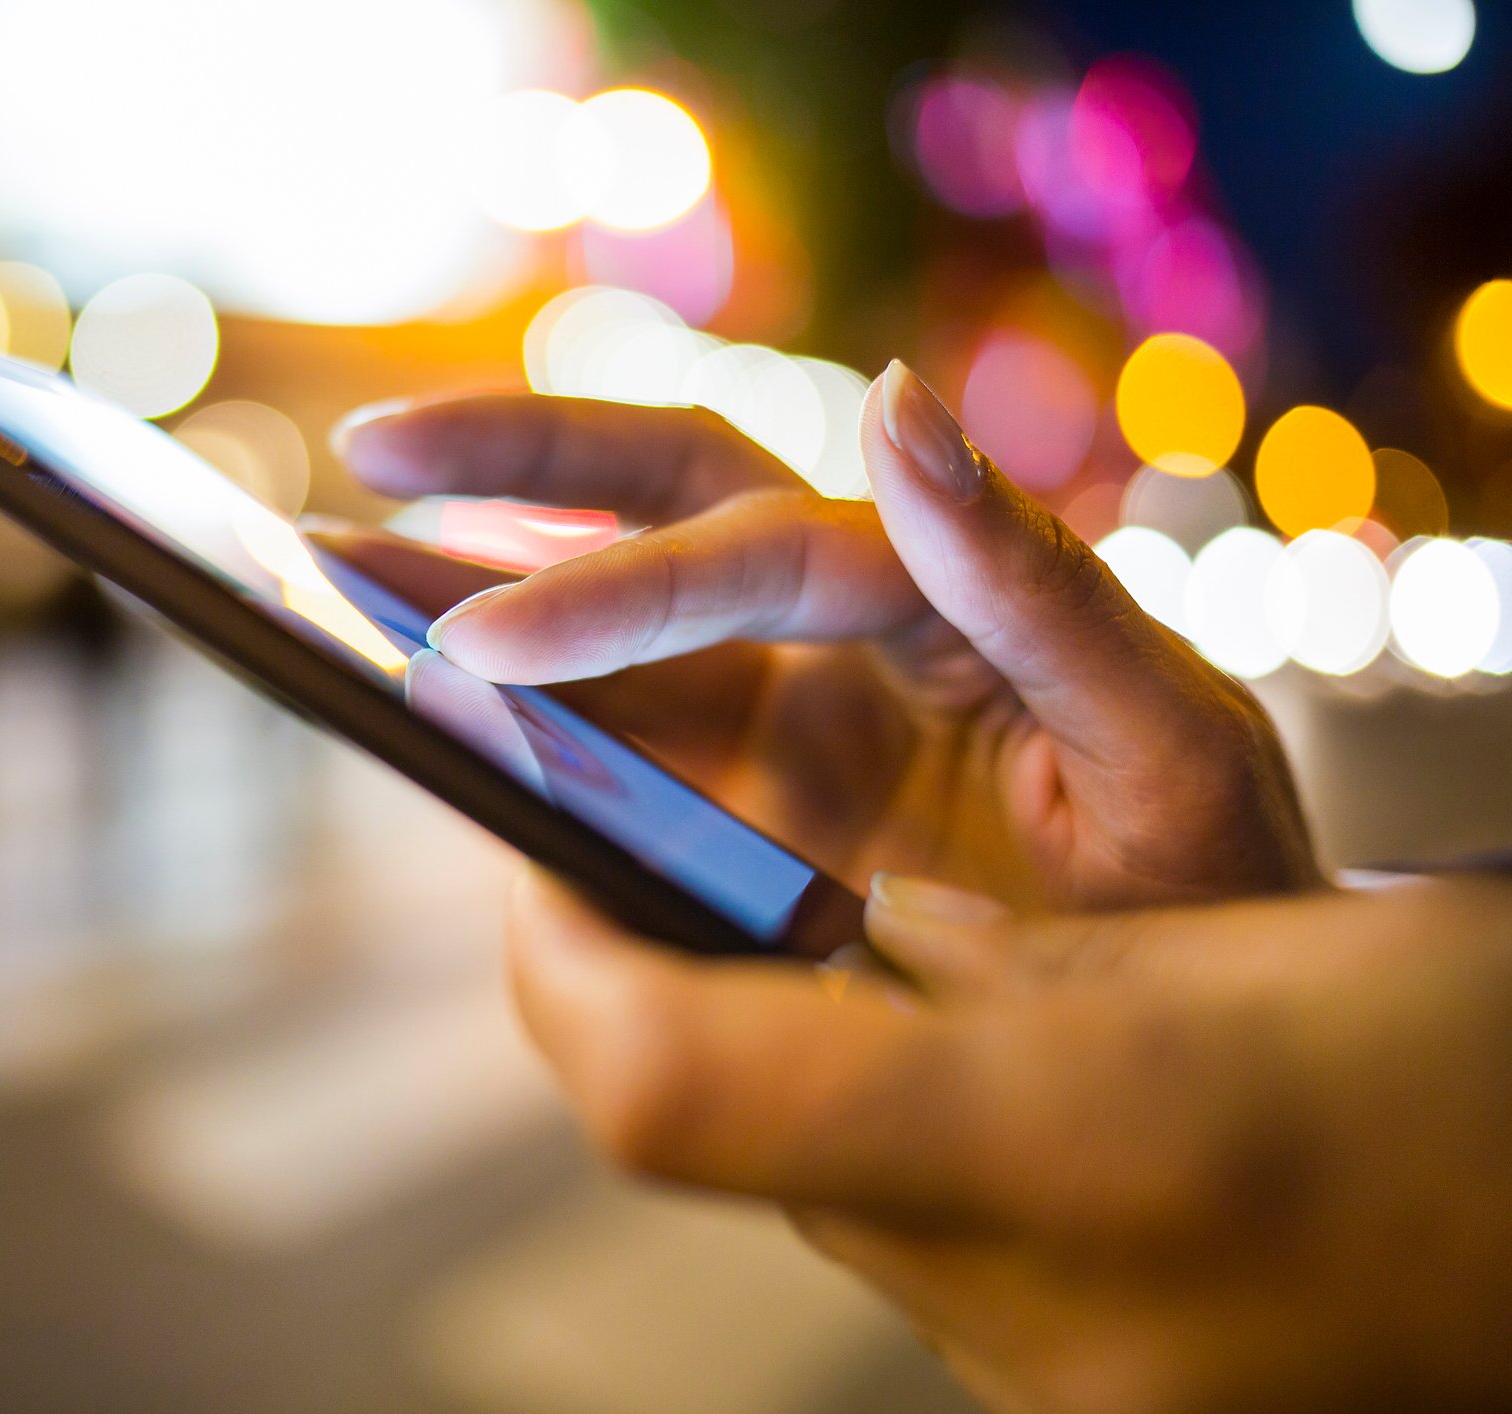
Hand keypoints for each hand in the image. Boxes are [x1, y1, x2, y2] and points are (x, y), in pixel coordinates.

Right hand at [331, 363, 1316, 908]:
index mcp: (937, 592)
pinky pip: (602, 746)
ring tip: (328, 574)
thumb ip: (1038, 581)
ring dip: (467, 581)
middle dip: (510, 460)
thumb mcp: (1166, 741)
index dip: (614, 592)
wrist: (1221, 1039)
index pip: (750, 548)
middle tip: (363, 456)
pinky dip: (508, 724)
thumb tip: (895, 403)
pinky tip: (416, 712)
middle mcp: (844, 629)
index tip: (485, 648)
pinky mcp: (737, 807)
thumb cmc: (1218, 890)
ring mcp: (782, 714)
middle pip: (657, 489)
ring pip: (602, 615)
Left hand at [506, 867, 1511, 1411]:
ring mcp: (1040, 1375)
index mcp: (1047, 1138)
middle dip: (663, 989)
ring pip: (808, 1187)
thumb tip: (842, 932)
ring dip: (793, 1057)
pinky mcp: (1069, 1392)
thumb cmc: (1467, 1070)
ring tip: (863, 933)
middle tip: (672, 848)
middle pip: (714, 1139)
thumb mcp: (1225, 938)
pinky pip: (907, 1236)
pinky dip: (897, 1125)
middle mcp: (1013, 1298)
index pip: (657, 1078)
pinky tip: (982, 1049)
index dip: (557, 956)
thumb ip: (990, 949)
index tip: (543, 843)